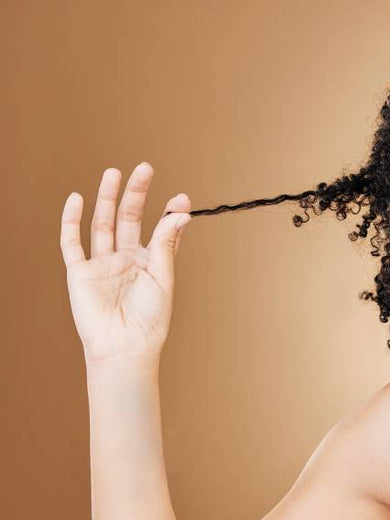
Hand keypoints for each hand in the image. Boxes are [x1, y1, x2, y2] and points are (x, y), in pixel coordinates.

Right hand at [60, 162, 192, 364]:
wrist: (124, 346)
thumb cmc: (149, 319)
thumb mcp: (163, 277)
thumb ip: (166, 244)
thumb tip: (181, 212)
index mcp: (150, 262)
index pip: (159, 230)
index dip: (169, 212)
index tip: (182, 198)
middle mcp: (126, 259)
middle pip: (130, 218)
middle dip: (137, 194)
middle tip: (145, 168)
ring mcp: (102, 263)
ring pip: (103, 223)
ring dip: (108, 198)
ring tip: (115, 173)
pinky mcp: (79, 272)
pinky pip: (72, 242)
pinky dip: (72, 220)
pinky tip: (77, 198)